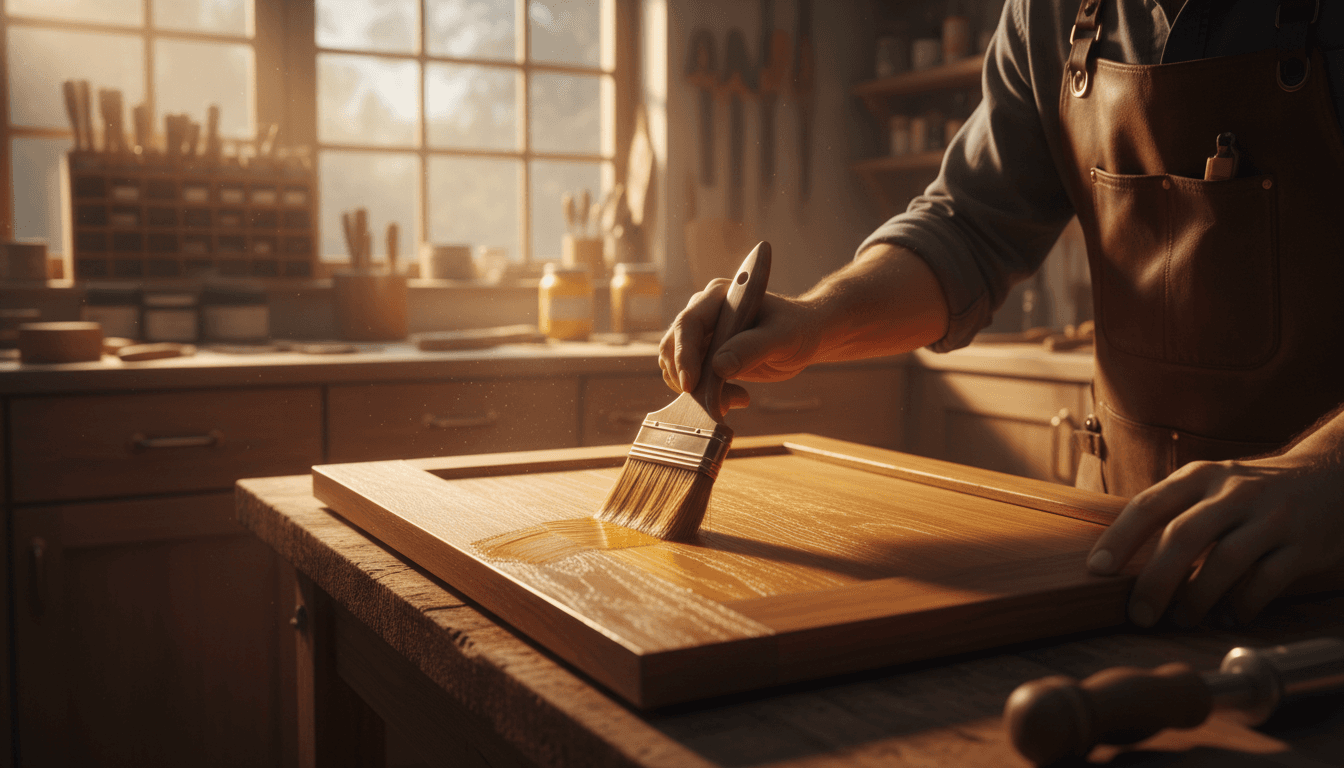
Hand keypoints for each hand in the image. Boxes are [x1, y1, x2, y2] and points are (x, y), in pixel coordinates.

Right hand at [658, 279, 821, 408]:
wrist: (804, 338)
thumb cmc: (797, 329)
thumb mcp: (782, 337)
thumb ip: (753, 347)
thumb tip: (719, 366)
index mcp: (718, 296)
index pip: (688, 323)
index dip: (684, 355)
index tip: (690, 384)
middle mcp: (704, 311)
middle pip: (673, 344)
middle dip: (685, 376)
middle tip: (714, 401)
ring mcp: (702, 333)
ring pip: (675, 363)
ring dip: (694, 388)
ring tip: (734, 398)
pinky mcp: (705, 354)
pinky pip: (688, 376)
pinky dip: (702, 393)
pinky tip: (734, 395)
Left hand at [1086, 447, 1343, 627]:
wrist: (1332, 476)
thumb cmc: (1251, 490)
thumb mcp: (1209, 484)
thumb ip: (1171, 512)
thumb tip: (1117, 559)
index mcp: (1201, 476)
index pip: (1149, 504)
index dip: (1119, 538)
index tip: (1097, 569)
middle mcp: (1234, 492)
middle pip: (1184, 536)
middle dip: (1156, 580)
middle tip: (1139, 614)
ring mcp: (1272, 518)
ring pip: (1226, 561)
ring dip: (1197, 597)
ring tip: (1180, 618)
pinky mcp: (1303, 546)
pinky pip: (1267, 581)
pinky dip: (1241, 605)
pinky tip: (1226, 616)